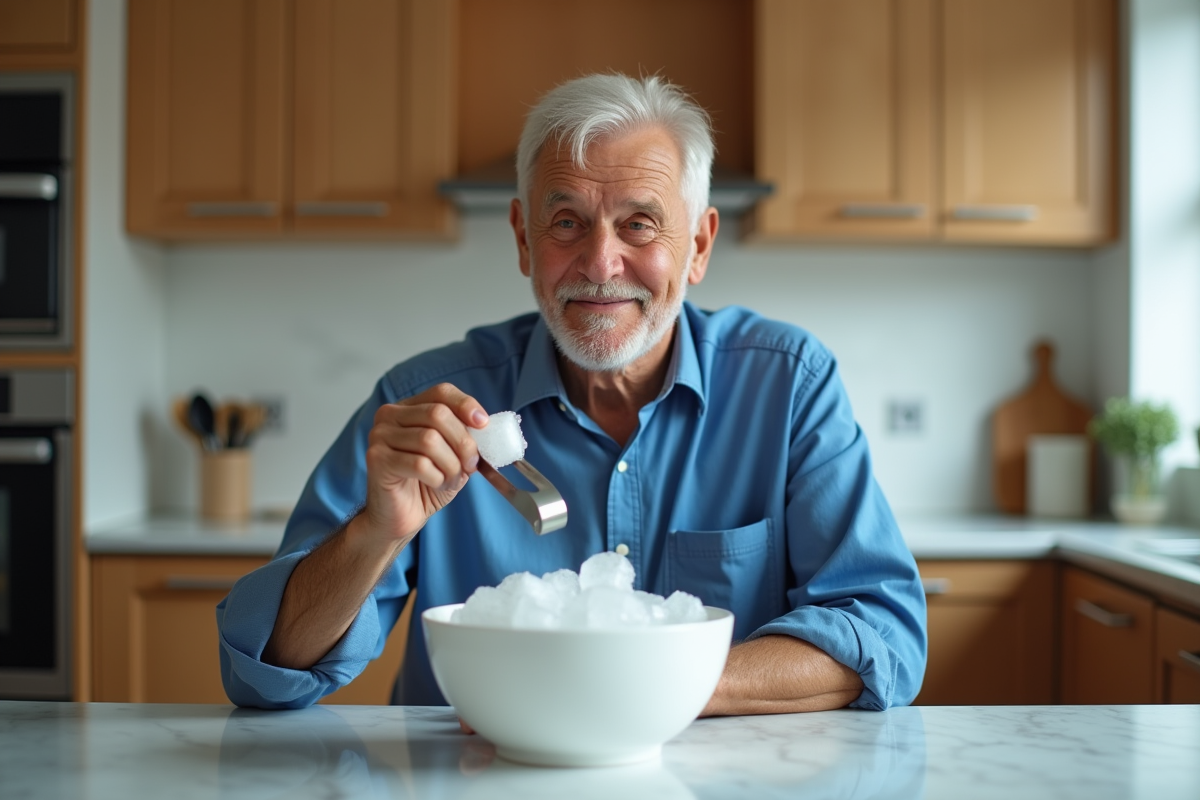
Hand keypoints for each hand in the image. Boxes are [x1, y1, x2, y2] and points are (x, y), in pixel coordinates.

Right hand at [358, 383, 488, 545]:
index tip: (483, 424)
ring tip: (451, 480)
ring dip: (451, 465)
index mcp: (409, 407)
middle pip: (438, 414)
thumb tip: (483, 425)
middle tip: (470, 465)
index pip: (441, 392)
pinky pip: (419, 464)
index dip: (466, 405)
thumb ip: (464, 436)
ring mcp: (380, 436)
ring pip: (430, 440)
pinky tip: (435, 485)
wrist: (399, 517)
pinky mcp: (377, 459)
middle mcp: (390, 416)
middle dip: (463, 443)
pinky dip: (437, 477)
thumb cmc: (425, 484)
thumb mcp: (453, 455)